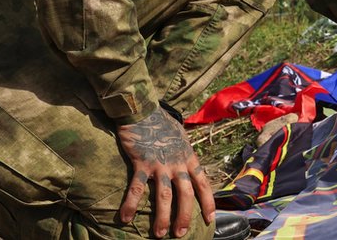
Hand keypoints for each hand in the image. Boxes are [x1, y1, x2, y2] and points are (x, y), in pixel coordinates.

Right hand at [116, 107, 214, 237]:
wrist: (143, 110)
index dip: (208, 202)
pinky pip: (137, 188)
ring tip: (159, 234)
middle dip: (184, 216)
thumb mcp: (181, 138)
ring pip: (164, 196)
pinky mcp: (142, 163)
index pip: (203, 183)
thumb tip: (188, 165)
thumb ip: (185, 154)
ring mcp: (160, 164)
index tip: (210, 219)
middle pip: (186, 195)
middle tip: (180, 234)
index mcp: (189, 158)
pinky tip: (126, 218)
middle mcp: (178, 163)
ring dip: (162, 217)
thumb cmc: (161, 123)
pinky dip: (131, 204)